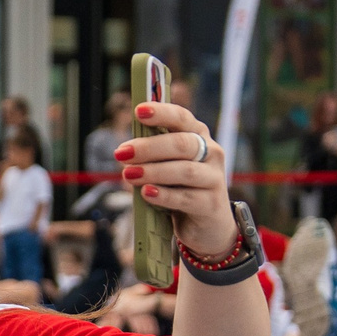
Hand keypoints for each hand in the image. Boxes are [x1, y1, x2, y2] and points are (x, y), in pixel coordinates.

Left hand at [114, 100, 236, 256]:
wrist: (207, 225)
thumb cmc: (181, 189)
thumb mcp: (168, 168)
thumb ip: (152, 157)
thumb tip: (124, 152)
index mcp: (198, 137)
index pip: (182, 118)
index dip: (162, 112)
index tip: (138, 110)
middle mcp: (211, 153)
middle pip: (182, 144)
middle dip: (149, 147)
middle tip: (122, 153)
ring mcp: (214, 178)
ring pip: (185, 171)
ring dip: (153, 171)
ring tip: (128, 174)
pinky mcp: (211, 204)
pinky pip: (186, 198)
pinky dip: (164, 195)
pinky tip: (146, 193)